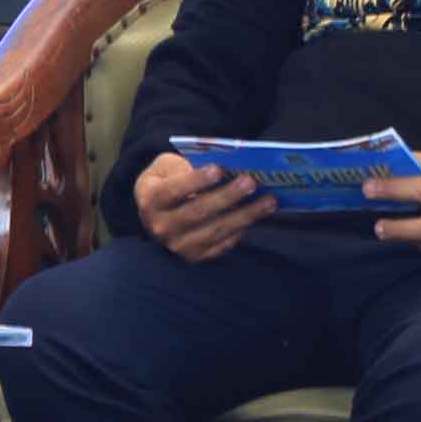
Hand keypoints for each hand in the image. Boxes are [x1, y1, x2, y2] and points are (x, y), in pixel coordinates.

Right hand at [135, 151, 273, 262]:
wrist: (156, 212)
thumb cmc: (166, 181)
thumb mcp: (166, 166)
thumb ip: (185, 164)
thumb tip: (222, 167)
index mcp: (150, 200)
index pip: (173, 191)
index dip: (196, 181)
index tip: (219, 169)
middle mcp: (161, 227)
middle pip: (197, 212)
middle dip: (227, 196)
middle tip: (251, 182)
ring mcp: (178, 246)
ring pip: (215, 231)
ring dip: (245, 215)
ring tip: (269, 200)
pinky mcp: (195, 257)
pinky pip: (222, 245)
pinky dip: (242, 230)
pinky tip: (259, 216)